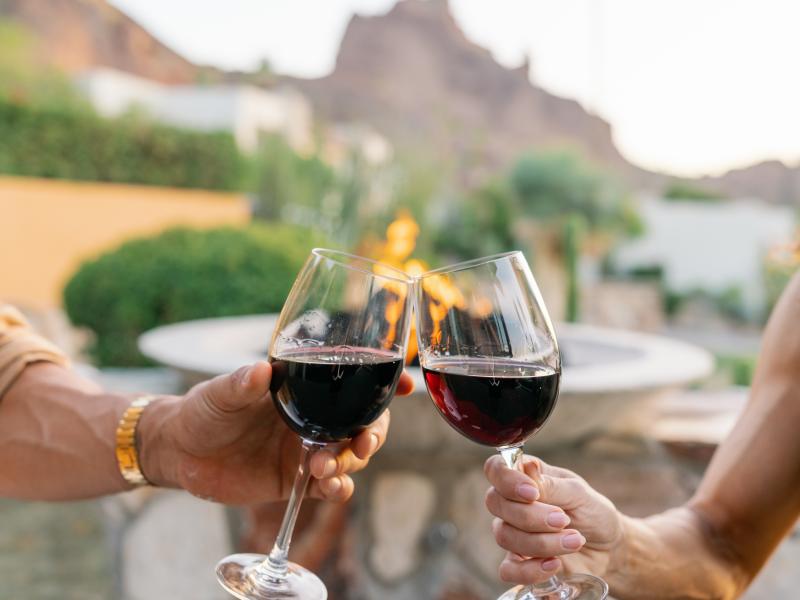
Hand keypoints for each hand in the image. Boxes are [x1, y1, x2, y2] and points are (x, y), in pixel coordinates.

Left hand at [141, 361, 413, 504]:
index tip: (406, 384)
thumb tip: (260, 372)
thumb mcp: (219, 393)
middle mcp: (314, 418)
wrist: (179, 453)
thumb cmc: (201, 411)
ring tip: (325, 469)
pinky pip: (329, 484)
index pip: (351, 382)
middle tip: (363, 443)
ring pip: (350, 455)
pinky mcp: (296, 480)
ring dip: (349, 462)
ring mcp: (308, 449)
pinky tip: (330, 487)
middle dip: (374, 431)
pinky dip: (338, 487)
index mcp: (303, 390)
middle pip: (363, 422)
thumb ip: (240, 384)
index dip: (384, 383)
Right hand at [484, 454, 622, 583]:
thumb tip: (527, 471)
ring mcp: (512, 533)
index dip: (506, 480)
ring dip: (541, 542)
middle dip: (530, 516)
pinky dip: (530, 570)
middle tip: (563, 520)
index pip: (496, 469)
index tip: (532, 494)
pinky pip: (508, 570)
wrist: (608, 548)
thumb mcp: (579, 493)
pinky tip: (554, 564)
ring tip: (574, 541)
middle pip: (496, 504)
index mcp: (525, 477)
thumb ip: (551, 485)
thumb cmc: (592, 512)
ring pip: (504, 536)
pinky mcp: (519, 562)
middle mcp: (512, 503)